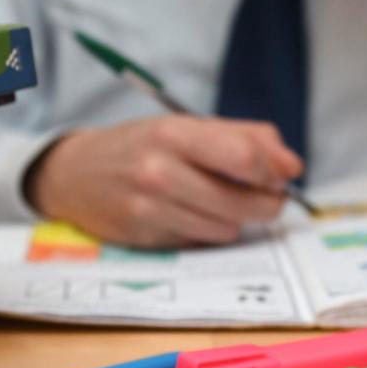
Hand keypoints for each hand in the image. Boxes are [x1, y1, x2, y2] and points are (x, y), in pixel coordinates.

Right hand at [24, 116, 302, 247]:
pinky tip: (191, 214)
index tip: (283, 173)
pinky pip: (202, 241)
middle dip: (267, 201)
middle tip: (268, 194)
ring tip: (218, 200)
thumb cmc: (140, 145)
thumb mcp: (185, 126)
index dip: (274, 170)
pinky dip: (208, 230)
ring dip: (236, 218)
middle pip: (244, 201)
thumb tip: (292, 166)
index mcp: (174, 133)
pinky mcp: (146, 238)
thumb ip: (243, 137)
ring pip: (228, 227)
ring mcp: (151, 208)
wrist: (74, 174)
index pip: (244, 158)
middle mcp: (160, 171)